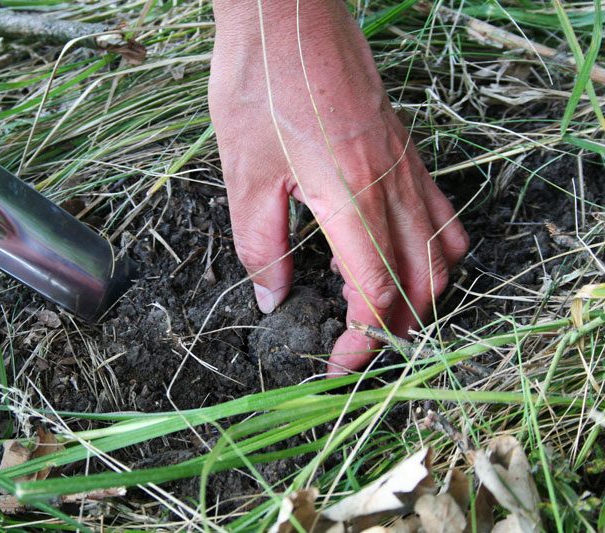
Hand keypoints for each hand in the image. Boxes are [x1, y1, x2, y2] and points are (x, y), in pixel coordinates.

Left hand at [209, 1, 468, 372]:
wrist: (286, 13)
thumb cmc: (258, 83)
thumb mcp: (244, 173)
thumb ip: (261, 244)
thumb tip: (272, 297)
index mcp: (351, 197)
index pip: (376, 290)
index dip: (362, 339)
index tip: (338, 364)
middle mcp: (391, 185)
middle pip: (421, 280)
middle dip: (395, 326)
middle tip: (356, 344)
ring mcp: (405, 164)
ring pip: (441, 250)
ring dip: (420, 293)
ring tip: (380, 309)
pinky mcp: (404, 147)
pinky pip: (439, 210)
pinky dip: (428, 248)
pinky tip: (394, 251)